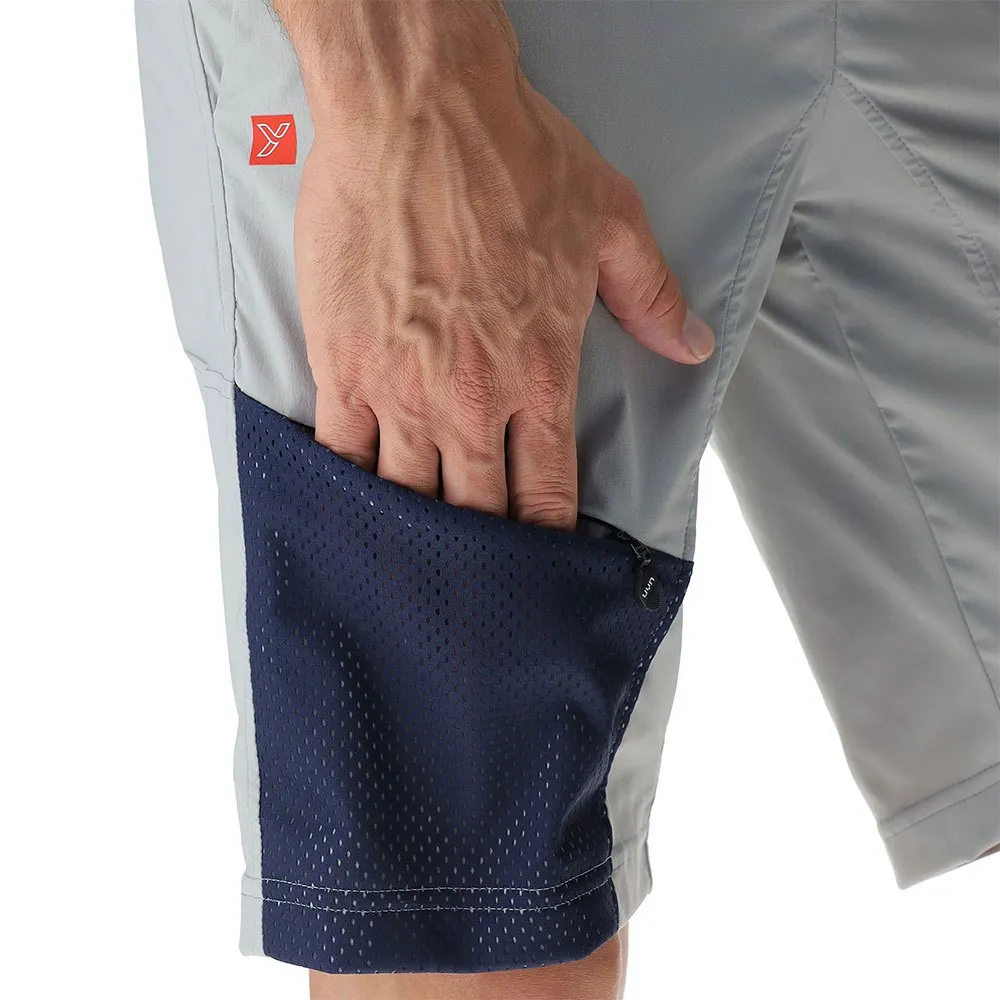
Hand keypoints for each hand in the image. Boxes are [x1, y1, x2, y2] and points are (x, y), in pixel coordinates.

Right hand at [280, 0, 714, 529]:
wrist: (418, 109)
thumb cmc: (512, 158)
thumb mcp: (610, 220)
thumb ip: (651, 295)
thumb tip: (692, 344)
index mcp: (539, 374)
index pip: (545, 490)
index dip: (544, 541)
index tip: (540, 569)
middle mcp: (471, 397)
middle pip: (475, 511)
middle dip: (478, 555)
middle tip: (475, 591)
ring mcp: (401, 386)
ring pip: (406, 496)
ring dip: (413, 536)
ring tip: (411, 572)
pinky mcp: (343, 363)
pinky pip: (340, 451)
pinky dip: (346, 490)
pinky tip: (350, 516)